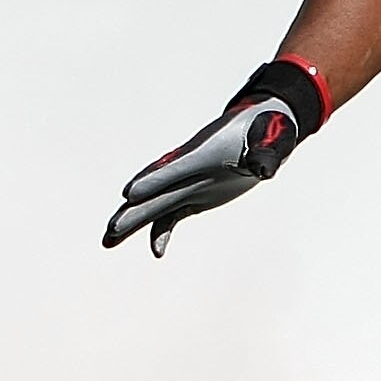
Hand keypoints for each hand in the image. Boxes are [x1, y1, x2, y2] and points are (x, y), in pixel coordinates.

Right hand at [105, 60, 327, 255]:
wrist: (262, 128)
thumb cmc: (267, 129)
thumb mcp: (272, 139)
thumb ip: (265, 154)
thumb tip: (263, 171)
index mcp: (205, 152)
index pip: (175, 167)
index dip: (154, 179)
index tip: (129, 194)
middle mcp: (189, 168)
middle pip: (156, 192)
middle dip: (134, 211)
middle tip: (112, 229)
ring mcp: (189, 183)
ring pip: (156, 205)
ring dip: (133, 223)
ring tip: (108, 241)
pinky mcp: (195, 196)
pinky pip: (172, 216)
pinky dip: (162, 232)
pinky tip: (156, 252)